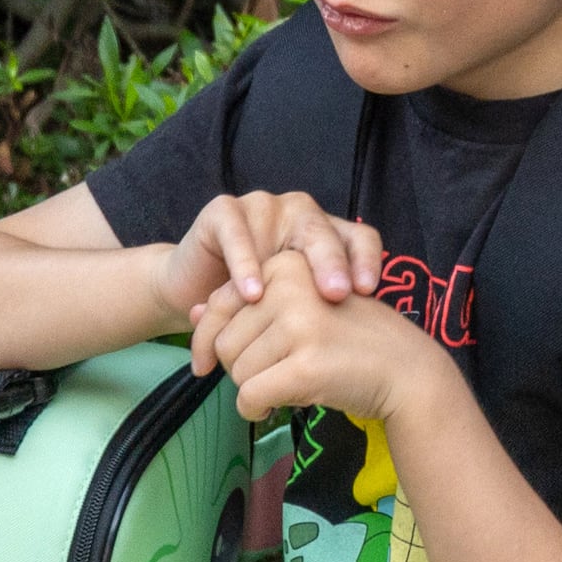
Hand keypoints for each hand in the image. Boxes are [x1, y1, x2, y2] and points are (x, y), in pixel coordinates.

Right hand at [153, 189, 383, 328]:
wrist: (193, 293)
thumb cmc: (252, 305)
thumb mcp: (290, 312)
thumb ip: (320, 318)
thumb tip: (360, 352)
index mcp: (325, 236)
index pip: (358, 239)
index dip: (366, 260)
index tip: (369, 292)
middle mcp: (299, 216)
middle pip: (324, 232)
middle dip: (333, 262)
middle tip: (338, 294)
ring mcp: (263, 208)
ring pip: (284, 226)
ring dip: (290, 266)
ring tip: (291, 301)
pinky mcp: (224, 211)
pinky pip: (237, 233)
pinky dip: (244, 263)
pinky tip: (251, 294)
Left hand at [192, 260, 454, 425]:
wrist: (406, 370)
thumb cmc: (349, 340)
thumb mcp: (300, 309)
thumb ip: (247, 308)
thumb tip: (192, 312)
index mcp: (286, 265)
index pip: (219, 303)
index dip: (206, 339)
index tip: (206, 363)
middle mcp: (289, 288)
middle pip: (225, 343)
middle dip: (238, 369)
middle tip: (271, 376)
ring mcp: (299, 325)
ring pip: (237, 372)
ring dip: (253, 390)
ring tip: (286, 385)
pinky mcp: (306, 364)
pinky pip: (251, 396)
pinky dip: (257, 409)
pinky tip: (278, 406)